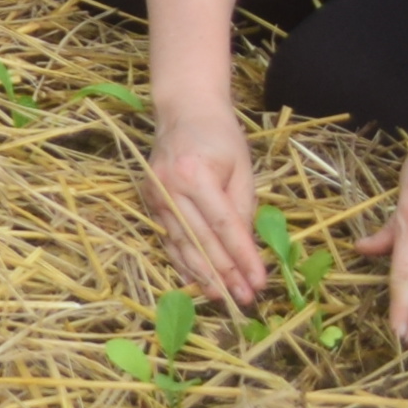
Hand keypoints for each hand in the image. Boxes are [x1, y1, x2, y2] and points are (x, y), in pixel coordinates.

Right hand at [144, 96, 271, 309]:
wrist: (183, 109)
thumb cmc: (219, 136)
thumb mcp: (241, 168)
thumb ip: (243, 208)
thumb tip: (246, 249)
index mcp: (195, 174)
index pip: (224, 226)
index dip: (243, 257)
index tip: (259, 281)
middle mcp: (169, 186)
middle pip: (200, 240)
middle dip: (224, 272)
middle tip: (244, 298)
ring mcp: (154, 194)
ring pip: (179, 243)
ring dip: (202, 273)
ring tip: (220, 297)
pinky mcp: (148, 199)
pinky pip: (167, 237)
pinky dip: (181, 260)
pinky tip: (195, 279)